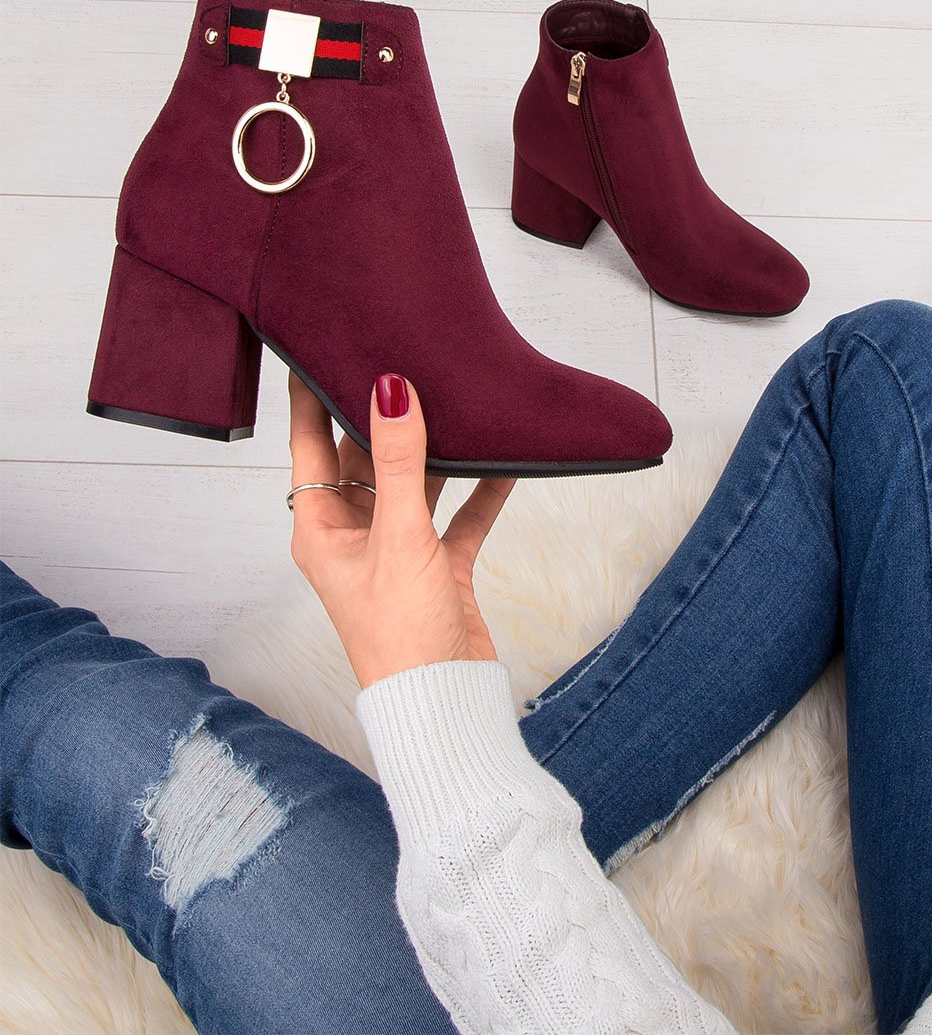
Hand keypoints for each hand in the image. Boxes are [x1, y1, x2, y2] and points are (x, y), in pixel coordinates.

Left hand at [287, 371, 516, 688]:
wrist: (444, 700)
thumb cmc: (399, 636)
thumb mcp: (399, 537)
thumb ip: (397, 462)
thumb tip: (390, 392)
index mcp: (322, 530)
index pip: (311, 447)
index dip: (310, 399)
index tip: (315, 348)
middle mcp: (355, 535)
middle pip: (364, 459)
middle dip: (381, 416)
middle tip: (398, 360)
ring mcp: (398, 550)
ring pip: (414, 484)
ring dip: (433, 452)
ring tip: (450, 400)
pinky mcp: (438, 566)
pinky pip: (459, 516)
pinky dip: (478, 492)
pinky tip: (502, 462)